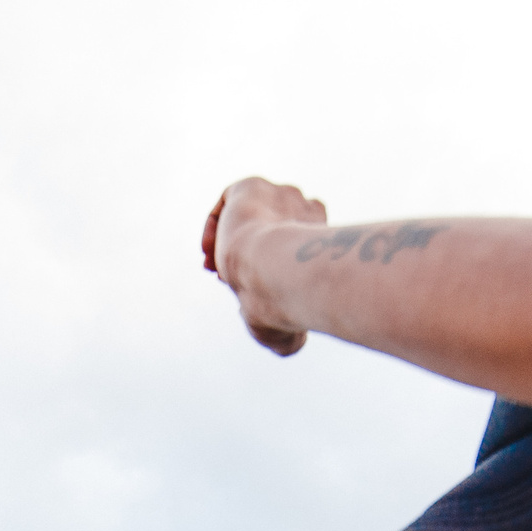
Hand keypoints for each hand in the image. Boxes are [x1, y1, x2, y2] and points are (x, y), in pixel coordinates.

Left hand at [202, 178, 328, 355]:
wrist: (274, 268)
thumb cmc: (286, 301)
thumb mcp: (291, 331)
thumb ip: (291, 339)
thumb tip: (293, 344)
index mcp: (321, 236)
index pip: (294, 242)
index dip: (267, 265)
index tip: (249, 289)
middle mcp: (304, 208)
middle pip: (271, 226)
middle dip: (248, 252)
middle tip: (231, 279)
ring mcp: (278, 193)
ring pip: (247, 214)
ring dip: (227, 242)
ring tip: (215, 269)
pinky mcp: (250, 187)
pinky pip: (226, 201)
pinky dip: (213, 227)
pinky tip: (210, 254)